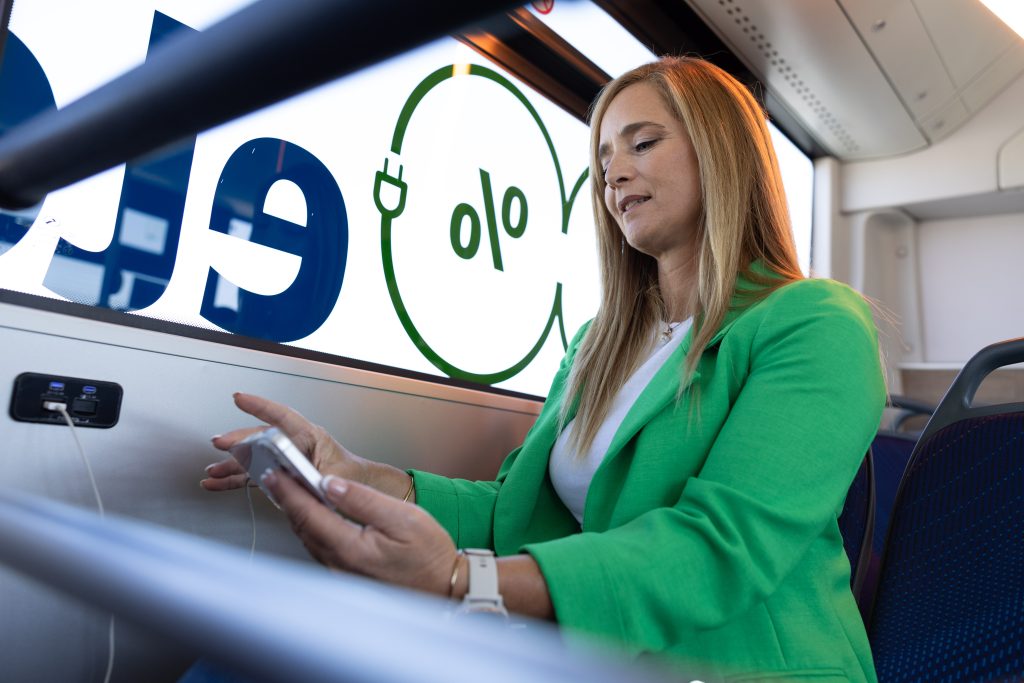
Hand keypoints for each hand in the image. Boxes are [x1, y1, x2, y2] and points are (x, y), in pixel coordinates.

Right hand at [201, 393, 411, 499]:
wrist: (361, 492)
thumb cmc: (354, 478)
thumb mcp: (336, 477)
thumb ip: (312, 477)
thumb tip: (291, 479)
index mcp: (311, 438)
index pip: (283, 417)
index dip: (261, 406)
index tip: (240, 398)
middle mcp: (295, 446)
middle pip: (261, 439)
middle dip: (239, 441)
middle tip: (220, 443)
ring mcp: (285, 460)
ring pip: (254, 459)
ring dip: (232, 465)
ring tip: (212, 471)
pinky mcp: (280, 475)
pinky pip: (255, 475)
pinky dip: (236, 480)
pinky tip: (219, 483)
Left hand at [263, 469, 457, 595]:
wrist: (444, 586)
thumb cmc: (429, 554)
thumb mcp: (403, 517)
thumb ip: (362, 500)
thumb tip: (330, 484)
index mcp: (351, 548)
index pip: (309, 514)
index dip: (288, 491)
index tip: (274, 473)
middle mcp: (340, 564)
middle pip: (302, 527)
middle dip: (287, 500)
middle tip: (275, 475)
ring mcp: (341, 573)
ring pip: (308, 538)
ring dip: (297, 513)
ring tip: (289, 490)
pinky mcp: (347, 575)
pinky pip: (319, 548)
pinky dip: (310, 527)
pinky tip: (313, 515)